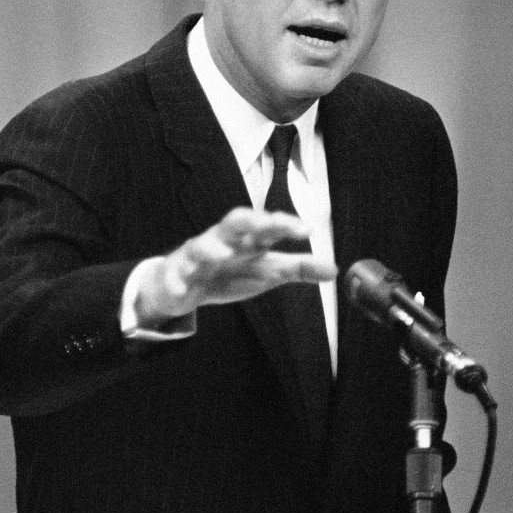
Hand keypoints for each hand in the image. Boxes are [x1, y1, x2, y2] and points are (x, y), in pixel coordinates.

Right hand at [135, 207, 337, 321]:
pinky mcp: (178, 273)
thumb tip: (335, 269)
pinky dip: (179, 282)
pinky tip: (183, 291)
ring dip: (211, 247)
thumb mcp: (266, 271)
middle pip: (234, 222)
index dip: (285, 224)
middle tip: (268, 225)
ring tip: (223, 253)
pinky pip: (177, 275)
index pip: (266, 224)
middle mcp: (223, 241)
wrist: (183, 285)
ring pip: (202, 245)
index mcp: (247, 239)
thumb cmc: (229, 272)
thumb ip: (298, 268)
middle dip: (250, 221)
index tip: (307, 230)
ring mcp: (198, 256)